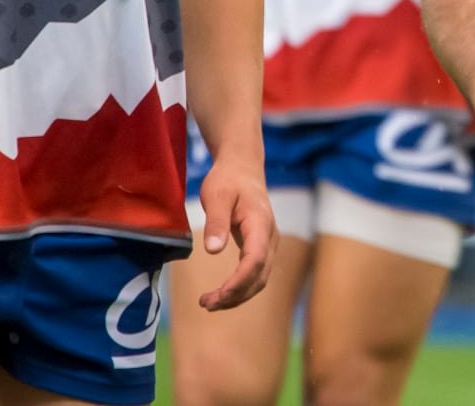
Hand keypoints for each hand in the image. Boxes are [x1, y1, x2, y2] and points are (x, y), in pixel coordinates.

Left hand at [195, 154, 276, 310]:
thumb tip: (213, 251)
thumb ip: (216, 222)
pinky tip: (220, 293)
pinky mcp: (261, 247)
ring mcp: (268, 243)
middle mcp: (269, 237)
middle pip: (259, 276)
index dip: (239, 282)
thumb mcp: (216, 196)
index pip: (255, 260)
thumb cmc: (228, 180)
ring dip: (237, 296)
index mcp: (260, 224)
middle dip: (235, 296)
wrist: (242, 169)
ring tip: (208, 303)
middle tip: (205, 304)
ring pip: (259, 279)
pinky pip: (255, 274)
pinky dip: (239, 288)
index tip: (218, 295)